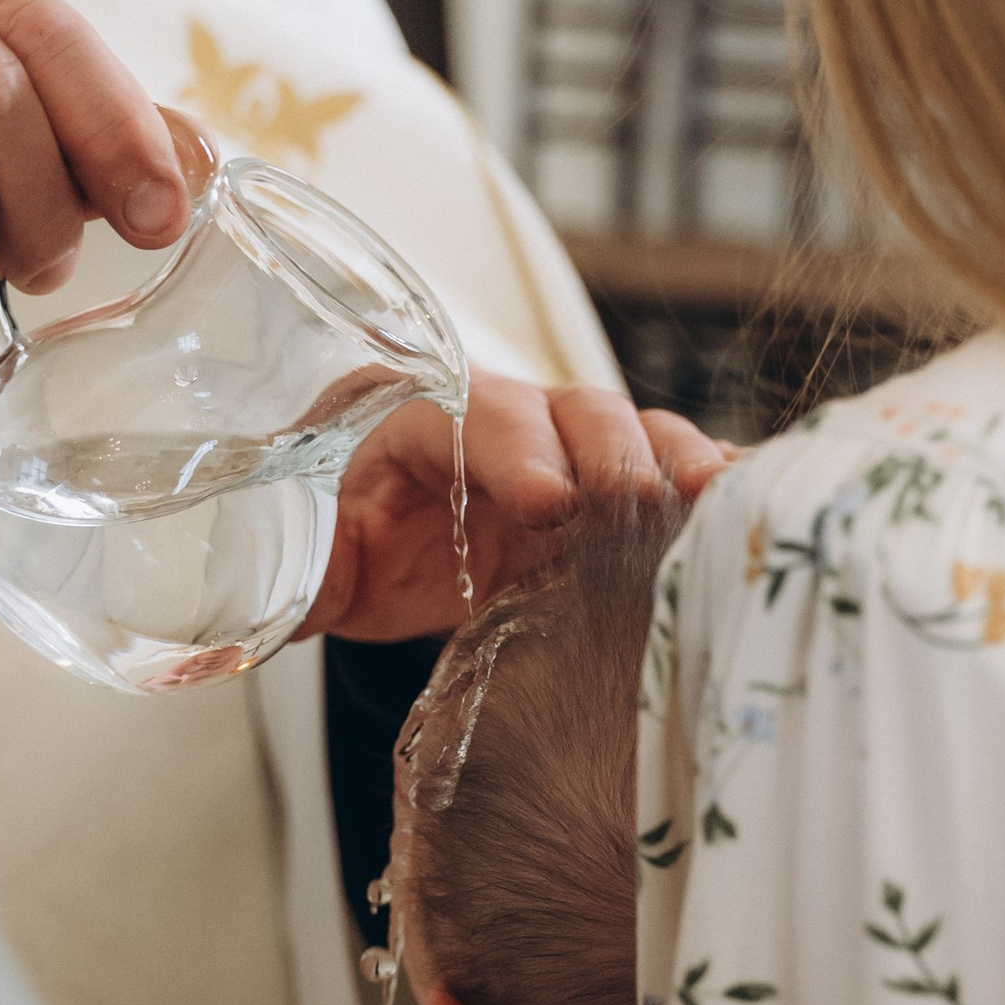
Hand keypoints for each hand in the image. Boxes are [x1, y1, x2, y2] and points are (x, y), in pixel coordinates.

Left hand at [302, 374, 727, 640]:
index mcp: (399, 415)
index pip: (465, 409)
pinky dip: (699, 487)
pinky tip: (742, 511)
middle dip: (607, 452)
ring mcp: (550, 453)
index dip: (513, 449)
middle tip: (638, 506)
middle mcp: (486, 420)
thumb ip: (288, 573)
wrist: (343, 558)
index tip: (549, 504)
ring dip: (670, 462)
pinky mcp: (590, 497)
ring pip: (622, 432)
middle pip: (562, 408)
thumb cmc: (315, 548)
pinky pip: (654, 474)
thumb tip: (262, 596)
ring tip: (713, 500)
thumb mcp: (291, 566)